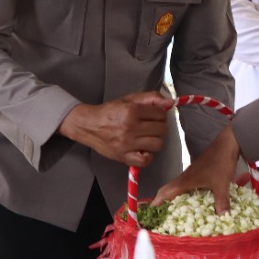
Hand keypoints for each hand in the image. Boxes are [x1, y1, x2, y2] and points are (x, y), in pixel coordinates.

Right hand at [58, 90, 173, 167]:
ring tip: (146, 137)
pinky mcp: (123, 156)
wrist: (88, 125)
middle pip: (162, 130)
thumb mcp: (129, 99)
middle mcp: (130, 127)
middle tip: (150, 126)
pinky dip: (147, 156)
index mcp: (132, 110)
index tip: (153, 116)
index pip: (161, 114)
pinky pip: (145, 161)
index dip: (159, 115)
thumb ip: (151, 98)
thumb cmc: (110, 112)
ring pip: (157, 144)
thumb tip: (170, 103)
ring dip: (155, 141)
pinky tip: (143, 150)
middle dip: (159, 127)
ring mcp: (127, 143)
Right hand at [151, 126, 241, 213]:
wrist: (227, 143)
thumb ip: (222, 202)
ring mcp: (190, 173)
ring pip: (174, 185)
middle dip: (160, 200)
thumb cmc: (221, 162)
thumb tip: (224, 218)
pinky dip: (181, 191)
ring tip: (170, 209)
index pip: (165, 193)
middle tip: (159, 213)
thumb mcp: (222, 184)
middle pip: (166, 189)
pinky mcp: (196, 171)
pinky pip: (183, 183)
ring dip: (170, 196)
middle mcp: (184, 177)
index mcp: (185, 181)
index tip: (151, 212)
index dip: (156, 203)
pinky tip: (188, 198)